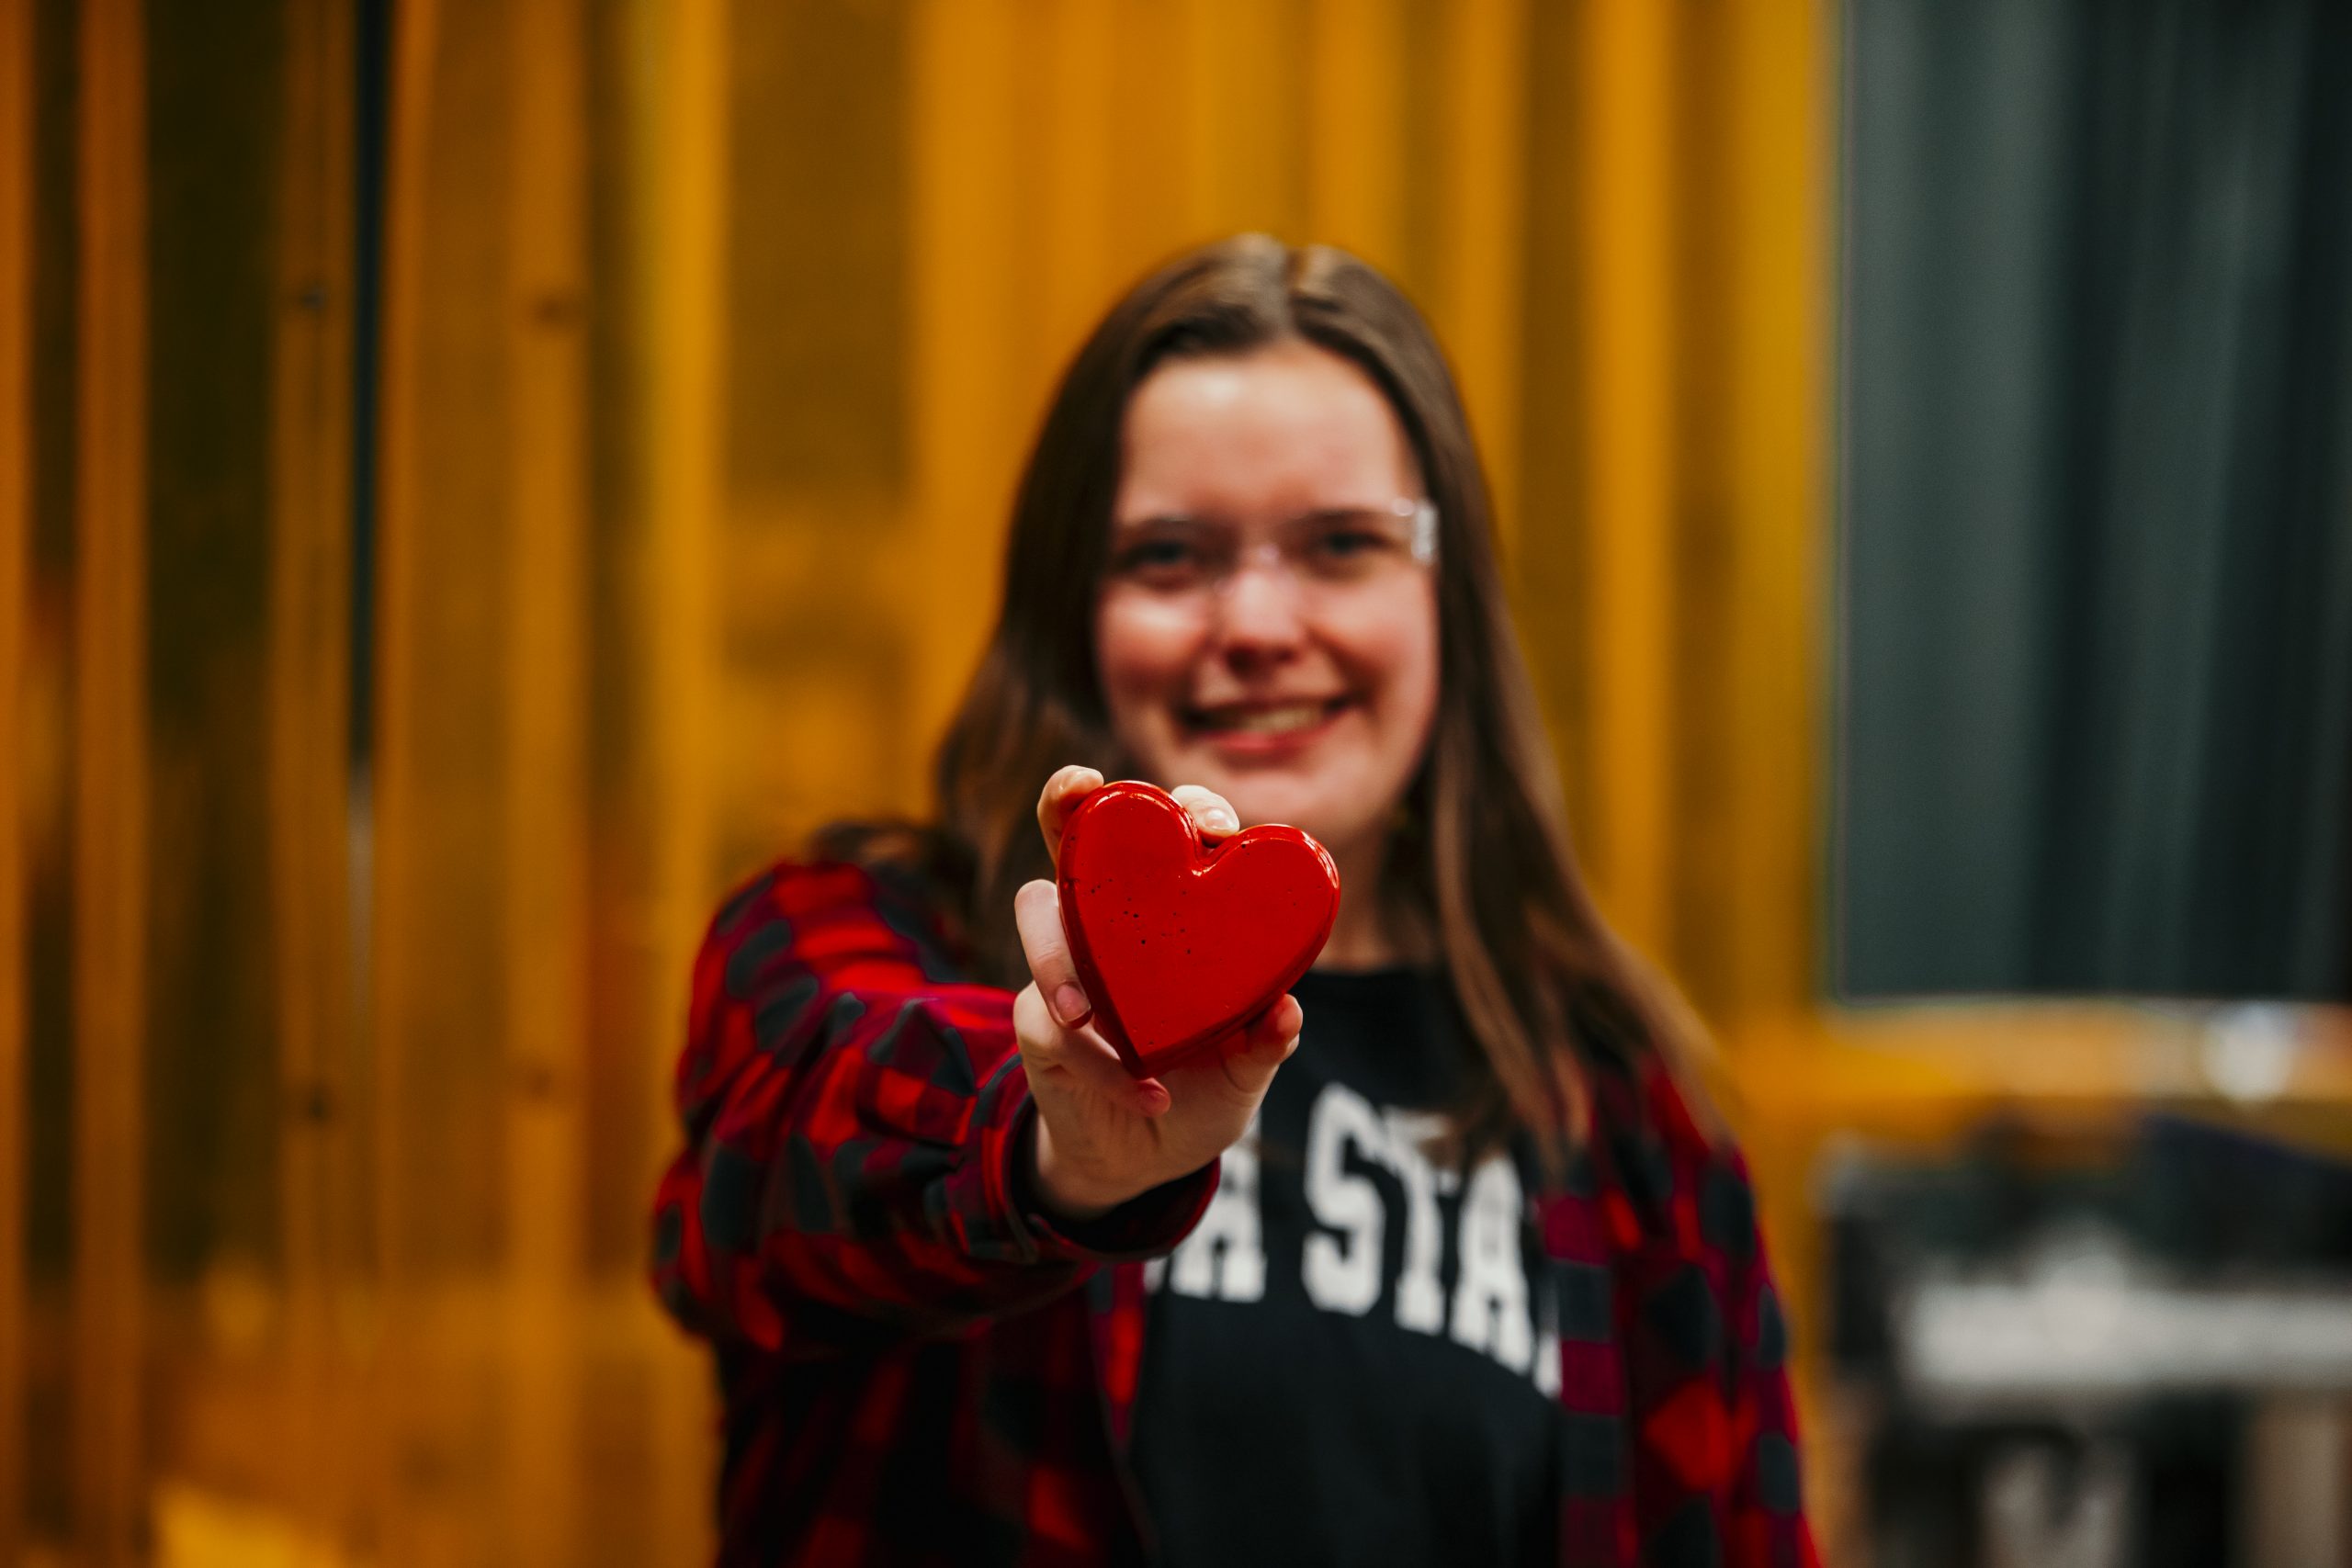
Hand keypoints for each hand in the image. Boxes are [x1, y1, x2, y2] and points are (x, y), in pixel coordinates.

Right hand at [1012, 765, 1302, 1220]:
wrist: (1149, 1159)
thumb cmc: (1204, 1085)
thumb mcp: (1246, 1069)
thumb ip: (1264, 1042)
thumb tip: (1287, 1011)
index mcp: (1170, 909)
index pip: (1173, 833)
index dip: (1189, 808)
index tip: (1212, 824)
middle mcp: (1110, 919)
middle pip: (1077, 835)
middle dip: (1067, 799)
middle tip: (1081, 788)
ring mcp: (1067, 962)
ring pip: (1038, 912)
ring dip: (1061, 958)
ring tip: (1093, 1016)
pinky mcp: (1036, 1018)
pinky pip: (1048, 1020)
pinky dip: (1098, 1059)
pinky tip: (1145, 1089)